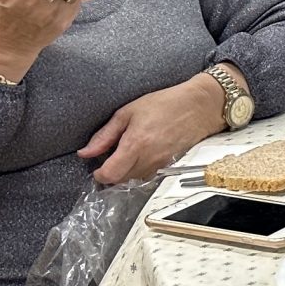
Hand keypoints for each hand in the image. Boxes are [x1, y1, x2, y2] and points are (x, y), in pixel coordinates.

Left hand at [79, 75, 226, 185]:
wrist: (199, 106)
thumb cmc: (165, 104)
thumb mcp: (128, 112)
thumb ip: (105, 135)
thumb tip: (85, 152)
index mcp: (135, 144)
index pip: (110, 175)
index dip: (99, 174)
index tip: (97, 166)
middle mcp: (148, 159)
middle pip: (121, 180)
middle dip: (112, 172)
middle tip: (112, 156)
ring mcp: (161, 164)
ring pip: (135, 180)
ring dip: (126, 171)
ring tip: (129, 153)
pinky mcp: (169, 166)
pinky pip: (148, 175)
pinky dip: (140, 169)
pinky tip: (143, 153)